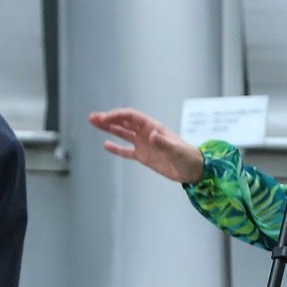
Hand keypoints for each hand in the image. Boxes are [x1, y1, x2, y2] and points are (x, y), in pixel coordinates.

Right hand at [89, 107, 204, 183]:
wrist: (193, 170)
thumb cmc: (188, 157)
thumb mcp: (176, 150)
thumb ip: (164, 143)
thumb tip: (152, 135)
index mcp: (153, 127)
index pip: (131, 117)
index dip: (117, 116)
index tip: (104, 118)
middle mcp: (146, 133)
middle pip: (124, 123)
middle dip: (108, 119)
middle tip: (93, 118)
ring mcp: (144, 145)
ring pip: (122, 134)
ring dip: (109, 129)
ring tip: (95, 124)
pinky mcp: (144, 157)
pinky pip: (127, 151)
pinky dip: (116, 148)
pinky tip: (106, 145)